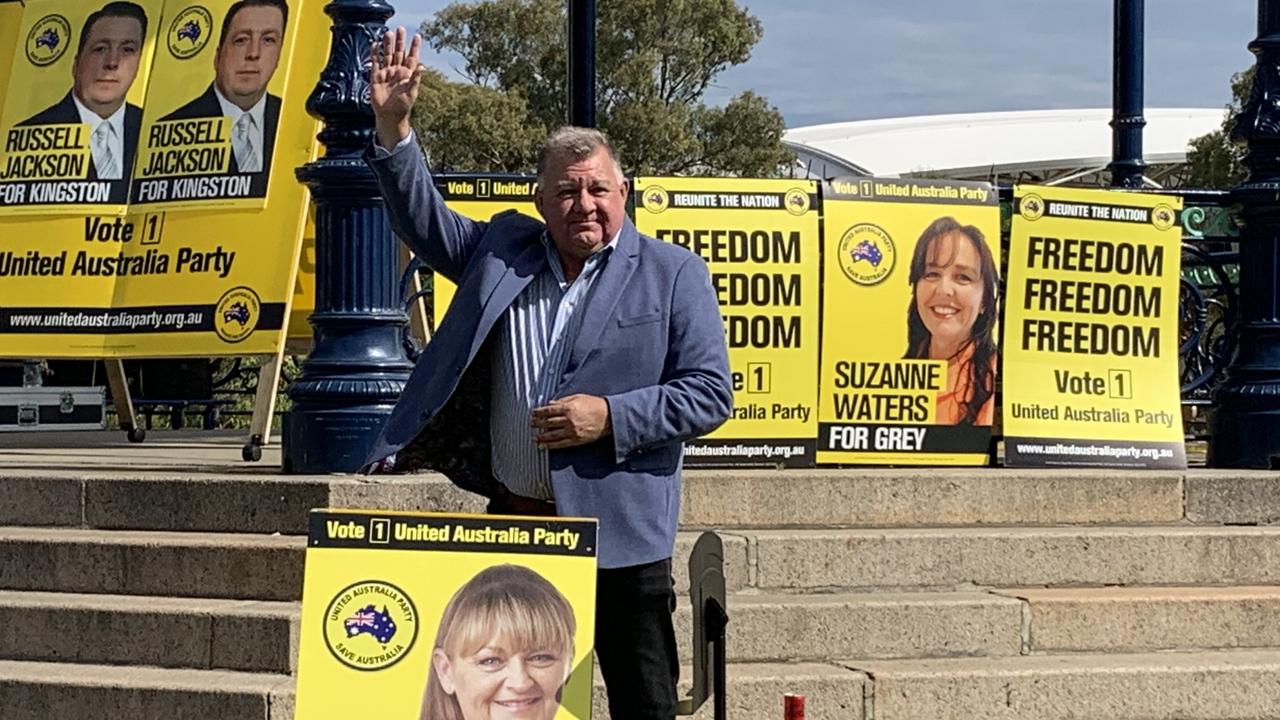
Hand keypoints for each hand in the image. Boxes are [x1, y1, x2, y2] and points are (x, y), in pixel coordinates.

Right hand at [370, 27, 422, 148]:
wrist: (389, 115)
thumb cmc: (403, 106)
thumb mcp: (411, 93)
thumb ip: (415, 79)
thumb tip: (422, 67)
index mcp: (407, 74)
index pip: (412, 57)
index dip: (414, 47)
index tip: (417, 36)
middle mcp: (397, 71)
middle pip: (398, 52)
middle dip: (400, 41)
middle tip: (400, 29)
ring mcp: (386, 73)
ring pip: (387, 55)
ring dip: (387, 45)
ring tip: (388, 33)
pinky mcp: (376, 77)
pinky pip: (375, 63)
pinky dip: (375, 54)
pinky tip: (375, 45)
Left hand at [531, 394, 610, 449]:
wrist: (609, 417)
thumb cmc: (595, 405)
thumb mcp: (578, 397)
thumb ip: (563, 400)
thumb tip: (550, 404)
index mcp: (568, 408)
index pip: (548, 410)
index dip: (539, 412)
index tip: (533, 413)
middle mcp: (568, 420)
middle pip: (548, 422)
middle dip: (538, 423)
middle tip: (531, 424)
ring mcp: (572, 431)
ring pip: (552, 434)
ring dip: (541, 435)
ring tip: (534, 436)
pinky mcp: (576, 440)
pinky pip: (560, 444)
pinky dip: (550, 445)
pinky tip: (542, 446)